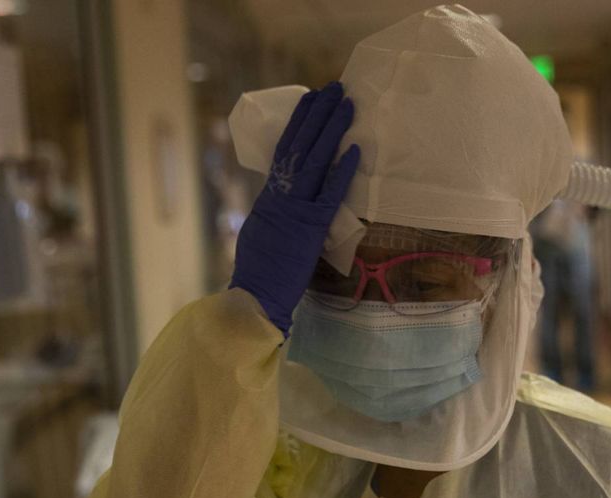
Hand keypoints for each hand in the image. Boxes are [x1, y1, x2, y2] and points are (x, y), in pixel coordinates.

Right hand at [229, 81, 359, 335]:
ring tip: (346, 105)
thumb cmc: (260, 270)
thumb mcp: (261, 229)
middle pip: (300, 146)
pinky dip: (343, 171)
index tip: (309, 99)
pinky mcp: (310, 228)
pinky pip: (330, 194)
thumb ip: (276, 209)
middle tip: (334, 88)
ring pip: (314, 161)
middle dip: (318, 115)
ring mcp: (295, 210)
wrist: (255, 295)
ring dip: (331, 130)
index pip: (284, 149)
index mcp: (270, 196)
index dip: (298, 122)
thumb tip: (286, 195)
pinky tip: (355, 150)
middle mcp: (280, 196)